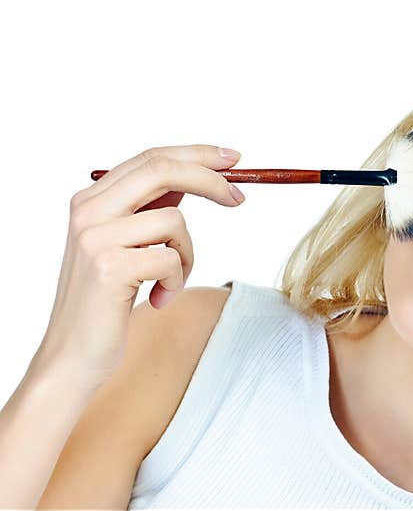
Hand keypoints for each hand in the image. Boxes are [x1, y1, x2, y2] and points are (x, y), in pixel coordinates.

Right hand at [33, 144, 245, 387]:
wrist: (73, 356)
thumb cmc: (107, 303)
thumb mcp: (125, 247)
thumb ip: (147, 211)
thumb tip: (193, 178)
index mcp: (90, 200)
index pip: (151, 158)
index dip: (197, 154)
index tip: (233, 158)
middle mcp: (87, 211)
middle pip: (163, 171)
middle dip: (211, 180)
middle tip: (239, 198)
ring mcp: (95, 238)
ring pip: (175, 221)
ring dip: (187, 256)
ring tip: (169, 282)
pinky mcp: (110, 267)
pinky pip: (171, 259)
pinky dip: (177, 282)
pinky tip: (158, 300)